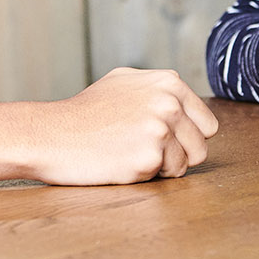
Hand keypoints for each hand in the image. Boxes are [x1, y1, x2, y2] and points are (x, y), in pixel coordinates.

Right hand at [26, 68, 219, 184]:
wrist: (51, 134)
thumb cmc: (86, 113)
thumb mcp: (124, 83)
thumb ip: (159, 89)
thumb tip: (184, 99)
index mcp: (168, 82)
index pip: (206, 123)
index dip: (184, 136)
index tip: (155, 135)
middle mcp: (169, 101)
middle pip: (201, 145)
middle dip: (178, 153)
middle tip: (140, 147)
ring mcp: (161, 128)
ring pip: (187, 163)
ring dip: (163, 166)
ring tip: (130, 152)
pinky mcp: (150, 155)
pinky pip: (167, 176)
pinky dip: (148, 175)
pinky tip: (122, 161)